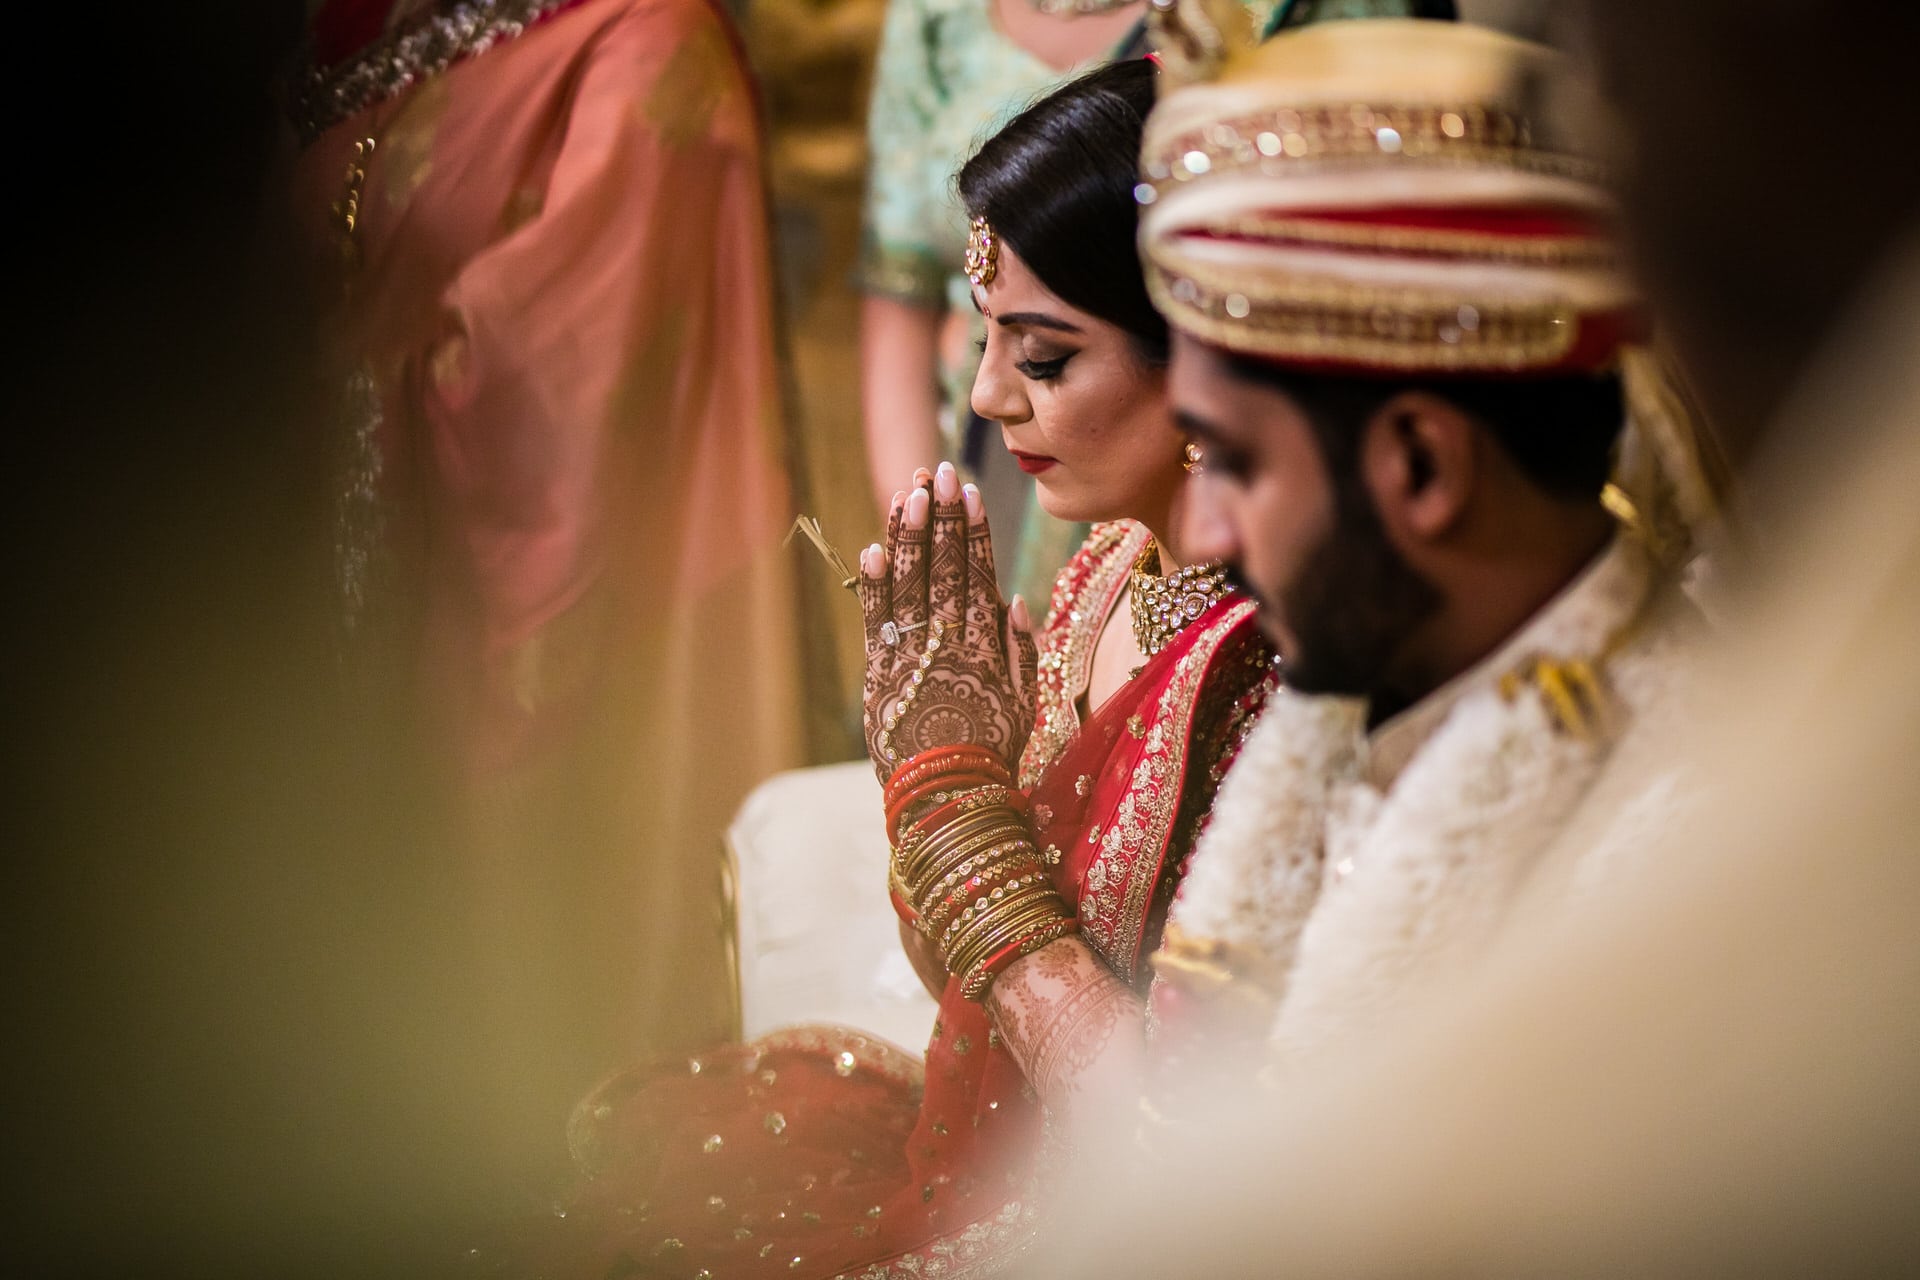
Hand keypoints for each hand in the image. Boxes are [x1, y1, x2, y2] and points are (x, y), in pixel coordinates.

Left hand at [857, 462, 1037, 782]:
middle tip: (938, 470)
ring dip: (909, 534)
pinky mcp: (879, 672)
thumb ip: (1022, 651)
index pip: (980, 574)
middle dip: (941, 516)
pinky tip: (874, 546)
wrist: (948, 797)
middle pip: (945, 566)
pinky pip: (876, 619)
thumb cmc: (991, 753)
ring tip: (908, 491)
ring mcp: (911, 654)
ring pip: (910, 583)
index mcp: (987, 646)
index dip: (974, 532)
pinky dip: (874, 583)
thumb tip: (1017, 601)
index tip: (969, 494)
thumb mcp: (1024, 704)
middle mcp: (950, 642)